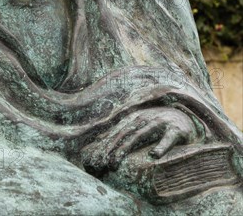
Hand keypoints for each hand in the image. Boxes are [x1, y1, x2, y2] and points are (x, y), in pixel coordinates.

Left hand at [81, 107, 196, 172]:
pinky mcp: (176, 130)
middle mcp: (146, 118)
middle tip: (103, 164)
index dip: (107, 145)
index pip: (118, 131)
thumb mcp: (142, 126)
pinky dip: (161, 146)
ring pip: (141, 135)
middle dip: (112, 148)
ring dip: (127, 147)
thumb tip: (104, 143)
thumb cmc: (159, 125)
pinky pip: (168, 139)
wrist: (186, 117)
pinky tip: (154, 156)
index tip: (97, 160)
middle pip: (125, 134)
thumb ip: (126, 133)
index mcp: (136, 118)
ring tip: (116, 161)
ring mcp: (161, 122)